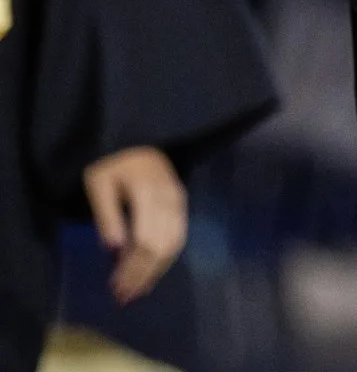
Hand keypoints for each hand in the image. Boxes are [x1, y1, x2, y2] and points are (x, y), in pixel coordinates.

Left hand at [82, 146, 186, 304]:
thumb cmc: (112, 162)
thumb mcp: (99, 184)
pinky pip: (179, 235)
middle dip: (143, 274)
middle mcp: (170, 199)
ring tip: (139, 289)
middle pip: (161, 246)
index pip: (145, 241)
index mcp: (148, 194)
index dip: (133, 268)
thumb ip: (107, 214)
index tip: (117, 288)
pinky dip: (167, 257)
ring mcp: (179, 201)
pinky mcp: (181, 202)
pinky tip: (153, 269)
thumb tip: (115, 248)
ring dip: (157, 270)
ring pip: (174, 244)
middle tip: (125, 296)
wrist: (135, 136)